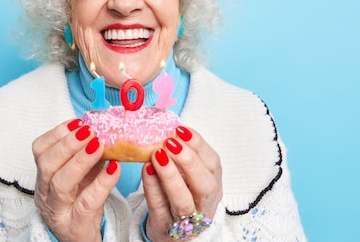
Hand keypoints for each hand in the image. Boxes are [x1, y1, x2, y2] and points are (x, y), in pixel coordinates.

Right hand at [32, 119, 120, 241]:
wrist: (82, 240)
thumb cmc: (81, 204)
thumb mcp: (82, 176)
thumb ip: (89, 154)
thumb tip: (105, 128)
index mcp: (44, 177)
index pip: (39, 150)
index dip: (57, 133)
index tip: (78, 122)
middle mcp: (45, 194)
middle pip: (47, 165)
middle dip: (68, 144)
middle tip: (89, 131)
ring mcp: (59, 211)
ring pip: (61, 184)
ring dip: (80, 160)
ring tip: (99, 145)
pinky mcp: (75, 226)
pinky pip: (87, 203)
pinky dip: (102, 183)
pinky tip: (114, 169)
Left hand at [142, 126, 221, 241]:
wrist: (174, 233)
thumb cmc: (182, 194)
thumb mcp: (190, 175)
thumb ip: (183, 155)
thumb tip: (169, 127)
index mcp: (213, 185)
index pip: (213, 164)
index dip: (199, 145)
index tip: (181, 130)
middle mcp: (204, 203)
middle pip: (205, 185)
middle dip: (188, 161)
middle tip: (171, 143)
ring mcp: (186, 219)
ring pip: (183, 200)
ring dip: (170, 176)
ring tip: (157, 155)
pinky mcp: (164, 226)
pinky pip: (159, 207)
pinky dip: (152, 188)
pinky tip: (146, 170)